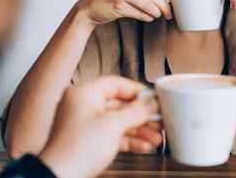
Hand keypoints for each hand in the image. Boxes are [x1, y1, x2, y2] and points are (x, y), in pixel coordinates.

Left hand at [39, 76, 159, 177]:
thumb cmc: (76, 150)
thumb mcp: (113, 125)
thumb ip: (135, 111)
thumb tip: (151, 103)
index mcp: (83, 94)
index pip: (115, 83)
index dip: (137, 91)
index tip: (154, 98)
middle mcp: (82, 106)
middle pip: (119, 104)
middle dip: (141, 115)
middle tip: (159, 119)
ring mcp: (84, 125)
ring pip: (118, 122)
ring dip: (139, 130)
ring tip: (156, 137)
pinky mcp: (87, 142)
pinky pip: (113, 136)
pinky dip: (129, 140)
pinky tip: (145, 146)